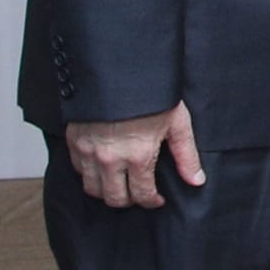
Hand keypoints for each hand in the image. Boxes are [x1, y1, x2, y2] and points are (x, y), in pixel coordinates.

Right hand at [68, 104, 205, 208]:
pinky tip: (102, 166)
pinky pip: (77, 169)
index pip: (141, 195)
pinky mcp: (73, 139)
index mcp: (137, 156)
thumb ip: (186, 155)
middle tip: (138, 193)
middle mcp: (109, 158)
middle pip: (114, 198)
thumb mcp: (177, 122)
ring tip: (119, 183)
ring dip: (106, 190)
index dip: (151, 201)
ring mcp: (88, 150)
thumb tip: (196, 180)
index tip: (156, 198)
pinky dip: (89, 173)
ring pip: (91, 188)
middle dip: (128, 200)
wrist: (118, 68)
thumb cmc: (150, 91)